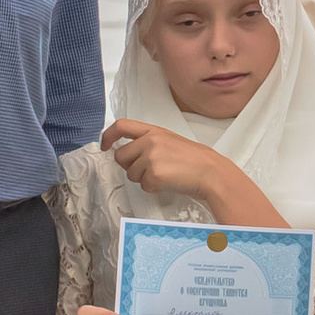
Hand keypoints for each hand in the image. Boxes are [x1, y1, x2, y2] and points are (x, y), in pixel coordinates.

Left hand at [101, 117, 216, 208]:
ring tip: (164, 175)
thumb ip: (148, 142)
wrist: (210, 172)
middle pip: (120, 156)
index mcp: (154, 131)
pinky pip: (142, 185)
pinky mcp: (152, 175)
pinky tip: (168, 182)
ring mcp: (150, 158)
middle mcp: (149, 142)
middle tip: (145, 170)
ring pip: (130, 173)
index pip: (121, 126)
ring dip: (143, 178)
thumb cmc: (194, 159)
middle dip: (128, 166)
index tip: (104, 145)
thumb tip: (129, 153)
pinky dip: (153, 188)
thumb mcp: (169, 141)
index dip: (108, 135)